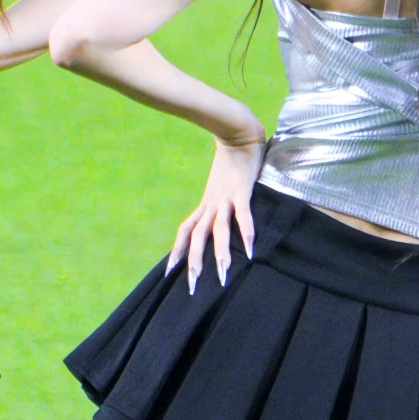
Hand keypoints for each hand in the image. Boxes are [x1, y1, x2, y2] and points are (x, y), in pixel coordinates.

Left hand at [166, 130, 266, 292]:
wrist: (238, 133)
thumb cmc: (231, 161)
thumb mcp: (219, 186)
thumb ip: (219, 201)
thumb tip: (220, 218)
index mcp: (205, 204)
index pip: (186, 230)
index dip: (177, 250)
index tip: (169, 272)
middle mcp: (212, 204)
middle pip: (198, 237)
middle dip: (195, 262)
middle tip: (193, 286)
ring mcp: (226, 199)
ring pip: (219, 230)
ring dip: (220, 253)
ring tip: (223, 274)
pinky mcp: (242, 192)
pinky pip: (243, 215)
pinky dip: (246, 232)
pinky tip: (249, 250)